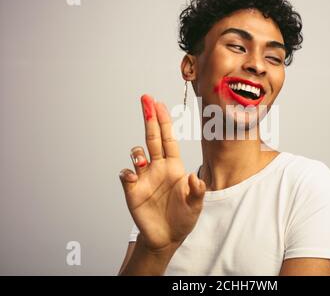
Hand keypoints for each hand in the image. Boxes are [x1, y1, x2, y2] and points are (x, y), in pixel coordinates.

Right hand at [119, 94, 205, 251]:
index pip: (168, 139)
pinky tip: (134, 177)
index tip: (159, 103)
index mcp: (174, 166)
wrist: (167, 237)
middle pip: (152, 138)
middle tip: (145, 99)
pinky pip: (126, 174)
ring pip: (137, 153)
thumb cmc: (183, 218)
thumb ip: (196, 191)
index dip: (163, 121)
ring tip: (142, 158)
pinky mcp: (133, 189)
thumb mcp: (195, 205)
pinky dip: (128, 172)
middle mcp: (158, 167)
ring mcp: (144, 177)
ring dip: (138, 151)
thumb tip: (194, 177)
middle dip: (149, 118)